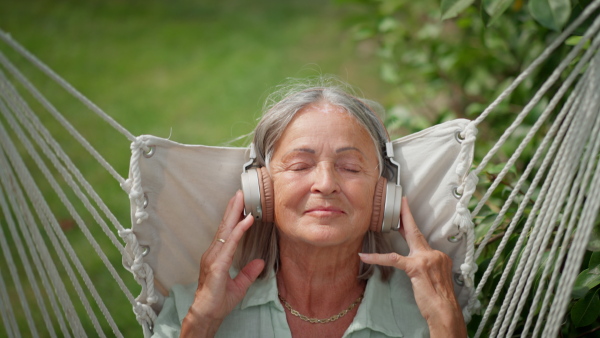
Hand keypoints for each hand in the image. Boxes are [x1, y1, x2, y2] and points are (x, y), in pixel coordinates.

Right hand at [181, 191, 264, 336]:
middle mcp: (213, 254)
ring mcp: (213, 258)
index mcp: (217, 257)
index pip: (226, 233)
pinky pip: (230, 244)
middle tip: (240, 192)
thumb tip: (259, 262)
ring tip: (241, 199)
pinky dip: (238, 231)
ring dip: (234, 214)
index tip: (241, 204)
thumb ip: (248, 273)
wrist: (207, 315)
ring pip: (226, 231)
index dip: (234, 218)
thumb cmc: (218, 301)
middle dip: (232, 208)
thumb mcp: (239, 285)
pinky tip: (246, 221)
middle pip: (224, 227)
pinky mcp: (217, 264)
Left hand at [359, 197, 465, 337]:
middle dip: (406, 216)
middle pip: (415, 233)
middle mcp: (433, 253)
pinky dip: (377, 258)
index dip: (412, 223)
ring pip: (399, 249)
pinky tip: (365, 256)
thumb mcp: (437, 277)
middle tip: (400, 202)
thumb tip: (418, 263)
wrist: (446, 310)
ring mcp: (425, 259)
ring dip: (382, 248)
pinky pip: (393, 260)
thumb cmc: (440, 299)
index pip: (421, 237)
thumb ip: (427, 266)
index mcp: (438, 255)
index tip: (405, 209)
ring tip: (371, 234)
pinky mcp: (416, 268)